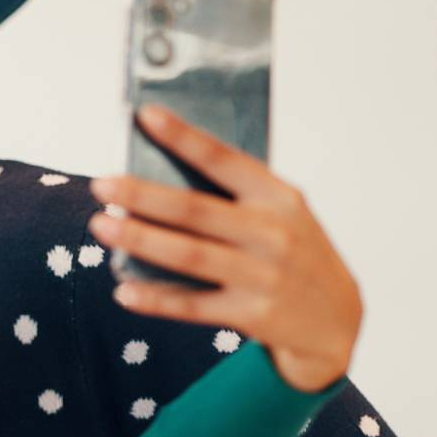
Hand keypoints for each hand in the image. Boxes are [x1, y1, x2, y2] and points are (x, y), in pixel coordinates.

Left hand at [90, 106, 363, 392]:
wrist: (336, 321)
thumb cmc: (293, 254)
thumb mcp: (282, 214)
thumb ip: (236, 195)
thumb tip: (161, 172)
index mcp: (279, 198)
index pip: (225, 160)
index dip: (185, 137)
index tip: (146, 115)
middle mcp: (273, 233)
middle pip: (195, 210)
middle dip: (143, 195)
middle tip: (101, 184)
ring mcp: (264, 275)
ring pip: (189, 255)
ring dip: (140, 240)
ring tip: (100, 226)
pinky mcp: (254, 314)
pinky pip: (194, 306)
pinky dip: (156, 298)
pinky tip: (123, 290)